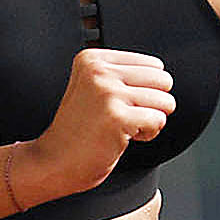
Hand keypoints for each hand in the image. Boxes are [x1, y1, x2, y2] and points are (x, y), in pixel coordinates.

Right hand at [18, 48, 175, 206]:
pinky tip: (125, 137)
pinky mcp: (116, 116)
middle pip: (163, 80)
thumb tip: (162, 74)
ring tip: (125, 127)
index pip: (154, 65)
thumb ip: (121, 75)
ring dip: (151, 121)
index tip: (122, 104)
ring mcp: (107, 92)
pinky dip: (148, 134)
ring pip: (165, 101)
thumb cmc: (78, 131)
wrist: (55, 161)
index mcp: (93, 58)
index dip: (146, 90)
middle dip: (154, 104)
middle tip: (128, 117)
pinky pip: (158, 120)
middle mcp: (99, 70)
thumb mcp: (93, 88)